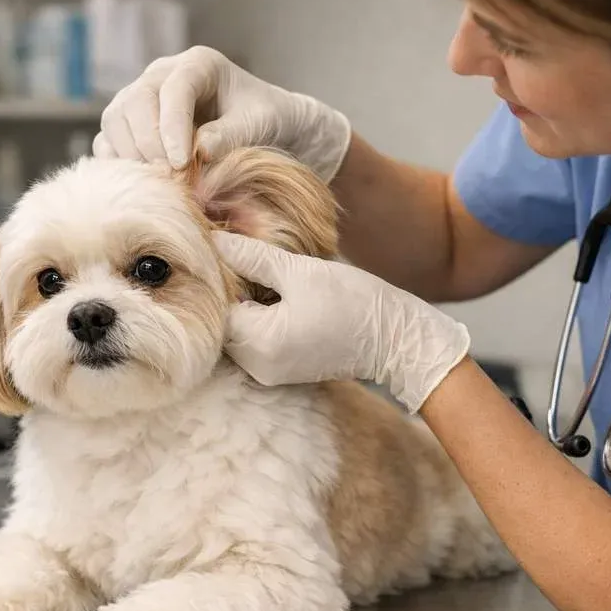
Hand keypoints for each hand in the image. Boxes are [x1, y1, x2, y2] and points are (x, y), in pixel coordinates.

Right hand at [92, 46, 351, 181]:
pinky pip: (108, 142)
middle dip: (149, 144)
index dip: (171, 126)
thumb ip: (231, 135)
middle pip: (135, 102)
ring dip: (132, 156)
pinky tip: (142, 184)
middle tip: (170, 178)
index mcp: (198, 65)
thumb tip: (199, 152)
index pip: (172, 89)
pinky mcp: (131, 126)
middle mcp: (162, 76)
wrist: (264, 127)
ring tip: (160, 183)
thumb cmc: (266, 119)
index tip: (180, 163)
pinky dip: (118, 164)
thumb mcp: (258, 124)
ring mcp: (142, 99)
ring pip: (115, 121)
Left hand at [213, 231, 470, 413]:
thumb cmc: (354, 302)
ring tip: (254, 269)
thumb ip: (252, 255)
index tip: (224, 245)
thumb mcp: (299, 271)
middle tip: (237, 253)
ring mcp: (269, 372)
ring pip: (238, 330)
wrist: (396, 340)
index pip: (217, 304)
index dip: (218, 273)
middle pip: (223, 320)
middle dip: (229, 287)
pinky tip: (269, 292)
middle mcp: (258, 366)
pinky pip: (255, 340)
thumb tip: (215, 238)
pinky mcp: (281, 370)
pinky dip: (256, 316)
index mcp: (259, 343)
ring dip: (242, 301)